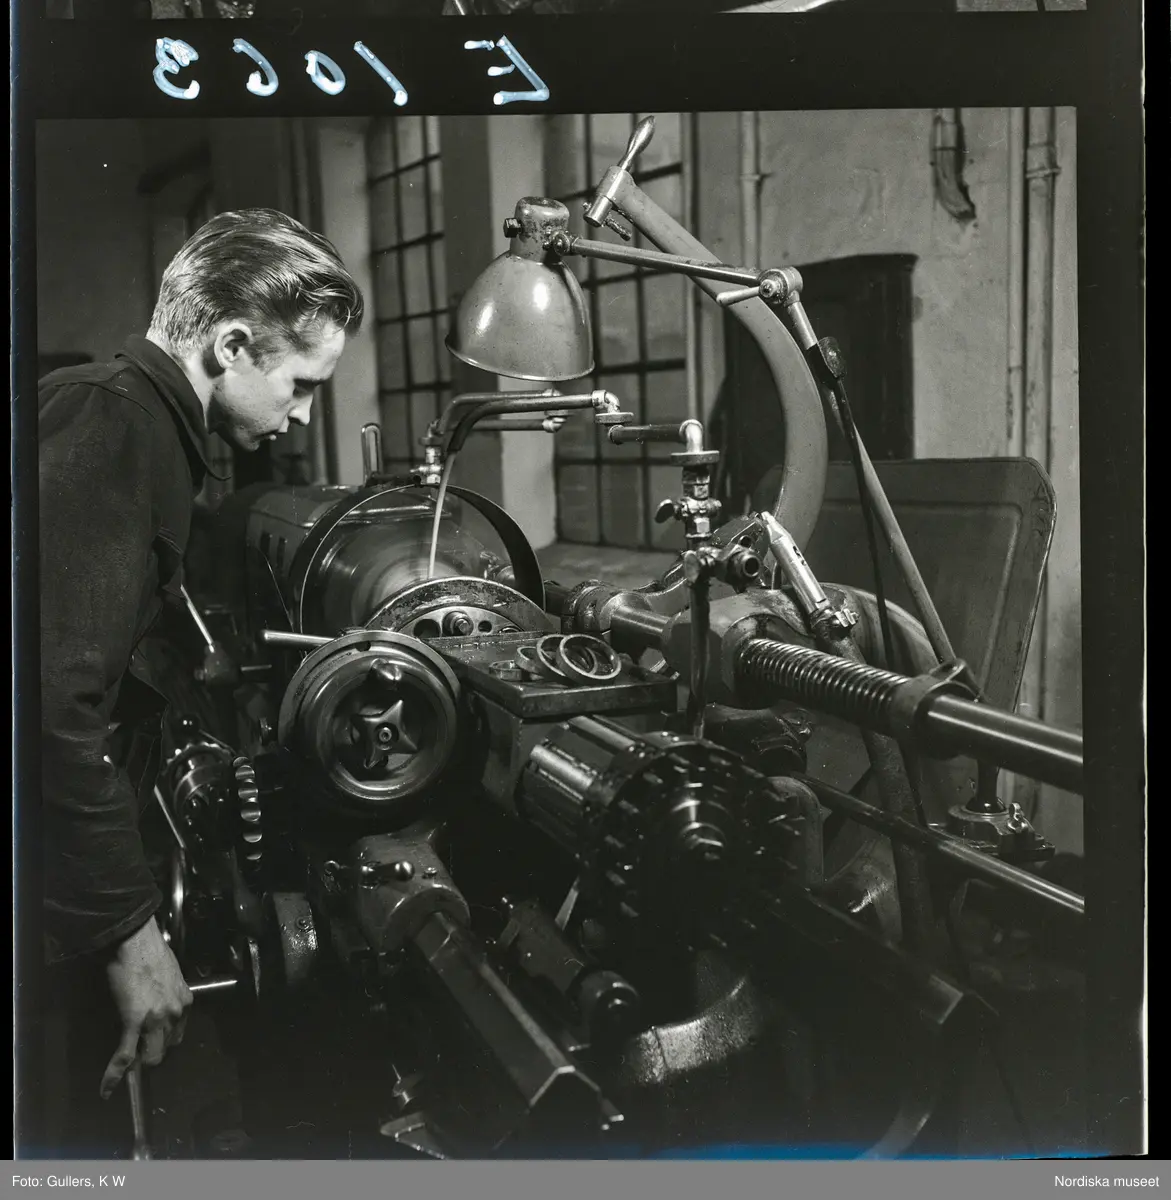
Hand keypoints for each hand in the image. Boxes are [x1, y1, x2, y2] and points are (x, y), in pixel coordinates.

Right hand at [100, 918, 192, 1099]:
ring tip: (126, 1064)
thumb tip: (156, 1002)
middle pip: (167, 1048)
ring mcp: (156, 1019)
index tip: (154, 1042)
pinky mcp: (135, 1022)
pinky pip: (125, 1055)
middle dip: (153, 1053)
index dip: (164, 1041)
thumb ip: (167, 994)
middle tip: (138, 1051)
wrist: (137, 941)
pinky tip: (107, 1088)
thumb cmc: (151, 952)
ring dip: (139, 1062)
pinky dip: (115, 1074)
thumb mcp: (169, 975)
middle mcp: (175, 1013)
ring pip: (150, 1056)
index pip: (178, 1033)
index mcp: (185, 1001)